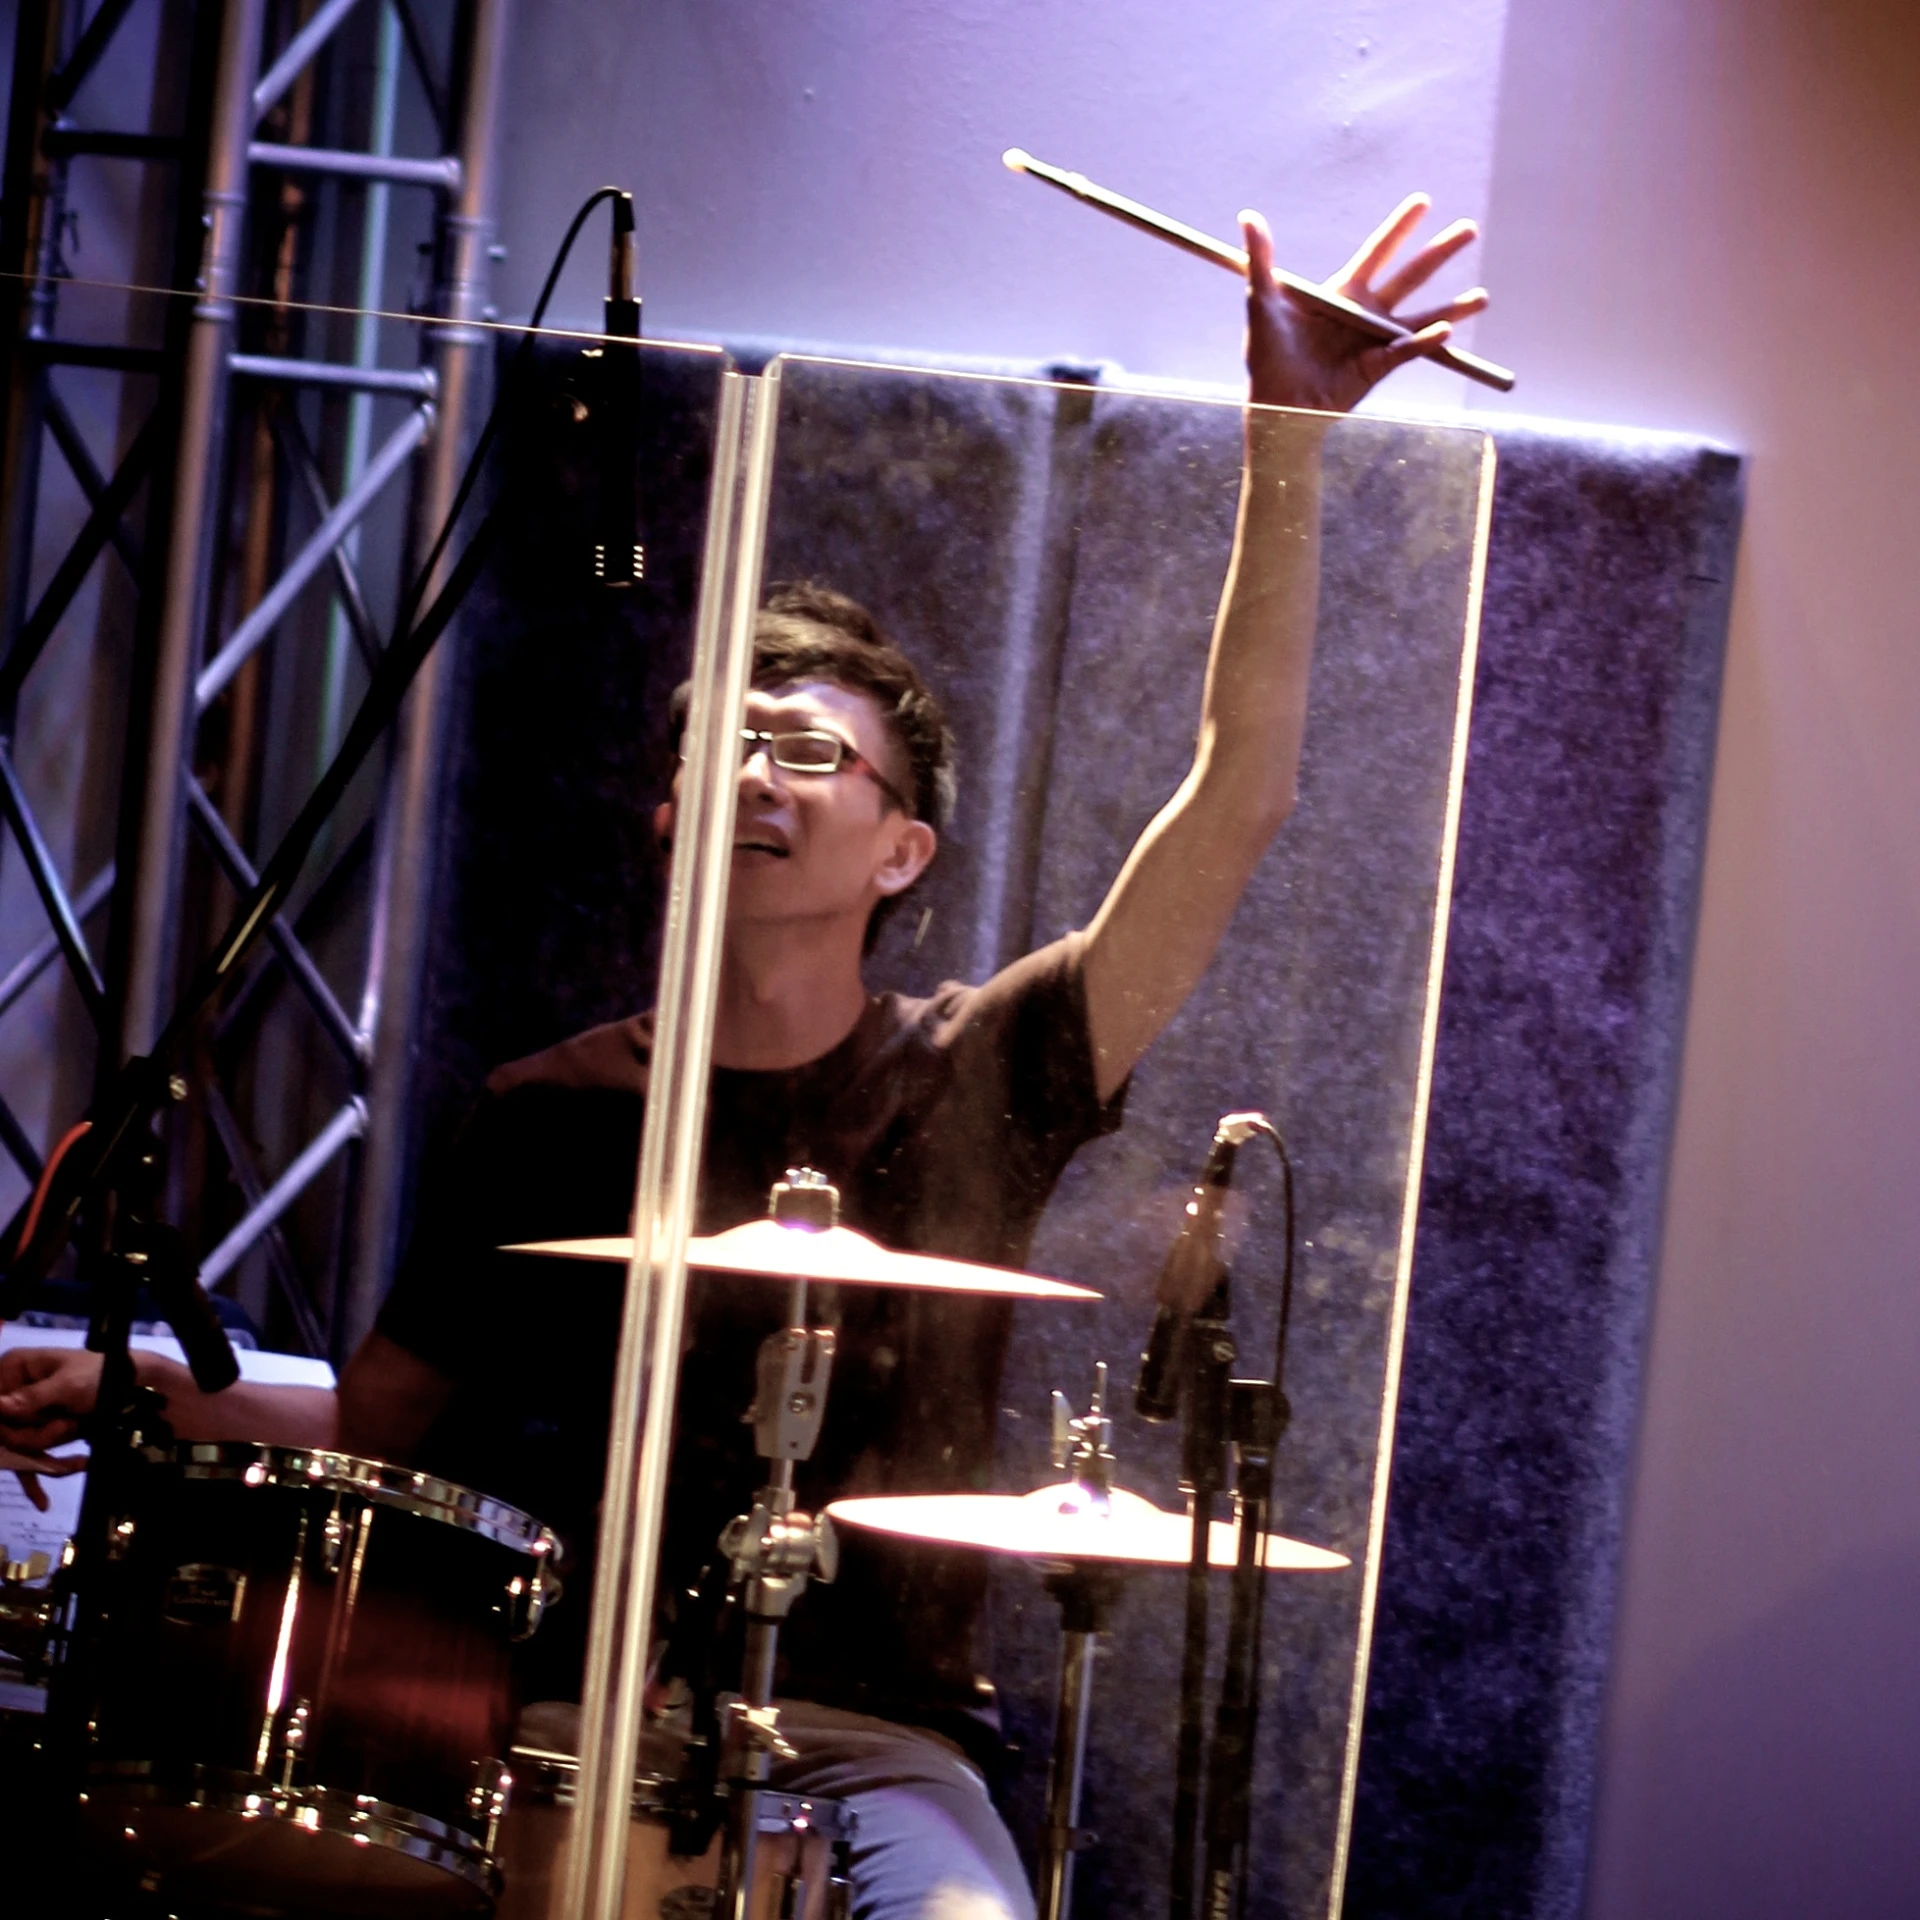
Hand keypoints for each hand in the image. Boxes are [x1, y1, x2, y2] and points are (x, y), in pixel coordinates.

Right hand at [0, 1347, 101, 1510]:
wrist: (130, 1384)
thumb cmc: (99, 1375)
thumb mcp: (68, 1385)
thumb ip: (32, 1398)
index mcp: (14, 1368)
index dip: (8, 1427)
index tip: (18, 1437)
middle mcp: (12, 1391)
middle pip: (6, 1432)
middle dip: (39, 1435)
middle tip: (68, 1422)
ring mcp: (24, 1414)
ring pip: (21, 1447)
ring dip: (51, 1445)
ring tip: (78, 1426)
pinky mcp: (37, 1431)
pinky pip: (28, 1459)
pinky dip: (38, 1477)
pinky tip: (42, 1502)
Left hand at [1242, 195, 1488, 412]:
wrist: (1275, 404)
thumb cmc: (1267, 356)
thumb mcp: (1262, 303)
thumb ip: (1262, 260)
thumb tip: (1249, 217)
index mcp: (1342, 291)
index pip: (1378, 251)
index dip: (1400, 227)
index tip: (1423, 201)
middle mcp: (1364, 311)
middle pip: (1409, 276)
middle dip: (1438, 253)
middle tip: (1469, 230)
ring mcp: (1374, 340)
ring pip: (1420, 317)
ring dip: (1451, 307)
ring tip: (1482, 298)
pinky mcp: (1377, 367)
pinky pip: (1407, 351)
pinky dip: (1426, 341)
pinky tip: (1446, 330)